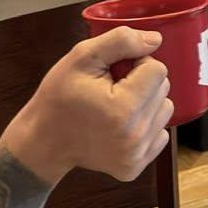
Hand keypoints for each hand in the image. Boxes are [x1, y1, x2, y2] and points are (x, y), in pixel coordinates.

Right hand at [4, 29, 172, 187]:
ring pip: (164, 110)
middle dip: (142, 82)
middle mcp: (134, 137)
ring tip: (116, 106)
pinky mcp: (134, 168)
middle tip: (111, 88)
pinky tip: (120, 125)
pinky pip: (160, 135)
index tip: (114, 71)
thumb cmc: (59, 96)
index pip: (158, 70)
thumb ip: (121, 41)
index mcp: (123, 109)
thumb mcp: (82, 57)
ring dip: (146, 103)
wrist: (42, 142)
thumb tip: (156, 40)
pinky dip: (145, 126)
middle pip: (163, 89)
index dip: (136, 63)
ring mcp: (135, 156)